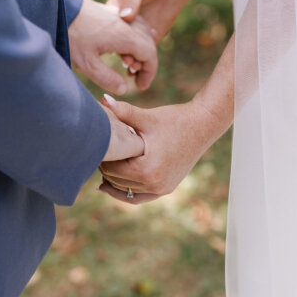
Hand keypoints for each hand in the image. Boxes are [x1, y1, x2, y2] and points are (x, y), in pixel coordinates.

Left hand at [68, 0, 157, 94]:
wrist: (55, 8)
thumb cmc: (70, 35)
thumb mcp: (87, 63)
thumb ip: (107, 78)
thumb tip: (124, 89)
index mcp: (125, 36)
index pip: (150, 54)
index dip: (150, 72)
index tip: (141, 86)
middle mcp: (126, 23)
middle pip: (148, 42)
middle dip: (146, 62)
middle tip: (136, 77)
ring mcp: (118, 15)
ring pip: (141, 31)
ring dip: (140, 48)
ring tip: (128, 64)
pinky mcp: (109, 11)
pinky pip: (131, 23)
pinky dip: (133, 37)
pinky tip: (122, 47)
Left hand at [98, 95, 217, 203]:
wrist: (203, 125)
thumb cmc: (174, 120)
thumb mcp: (147, 117)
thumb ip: (123, 112)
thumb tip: (101, 99)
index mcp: (147, 170)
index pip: (112, 169)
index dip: (100, 157)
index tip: (94, 145)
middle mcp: (155, 185)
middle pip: (117, 182)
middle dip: (105, 168)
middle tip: (95, 152)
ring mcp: (161, 189)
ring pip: (126, 192)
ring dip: (113, 181)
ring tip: (100, 168)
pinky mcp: (166, 188)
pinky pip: (139, 197)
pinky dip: (125, 193)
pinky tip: (109, 186)